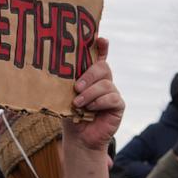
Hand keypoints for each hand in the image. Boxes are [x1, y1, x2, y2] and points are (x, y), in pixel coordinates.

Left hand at [64, 37, 121, 152]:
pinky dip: (99, 103)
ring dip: (90, 94)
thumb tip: (59, 70)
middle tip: (76, 87)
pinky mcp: (118, 105)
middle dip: (89, 75)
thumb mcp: (64, 96)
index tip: (99, 39)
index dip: (101, 46)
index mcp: (90, 75)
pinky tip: (90, 109)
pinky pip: (112, 98)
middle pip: (102, 67)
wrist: (79, 138)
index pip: (98, 56)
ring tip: (78, 103)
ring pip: (105, 84)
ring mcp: (112, 92)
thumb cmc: (70, 115)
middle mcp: (103, 81)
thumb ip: (67, 83)